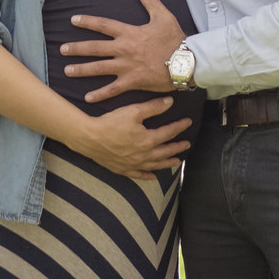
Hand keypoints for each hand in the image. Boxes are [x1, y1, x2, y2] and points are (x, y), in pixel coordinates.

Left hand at [62, 0, 185, 102]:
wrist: (185, 62)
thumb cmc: (175, 39)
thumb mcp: (163, 16)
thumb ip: (150, 1)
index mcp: (129, 33)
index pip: (103, 25)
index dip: (87, 21)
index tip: (73, 20)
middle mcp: (124, 49)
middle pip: (95, 48)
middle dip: (77, 48)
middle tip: (62, 49)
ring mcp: (126, 67)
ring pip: (99, 68)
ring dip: (82, 70)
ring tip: (67, 71)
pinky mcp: (132, 82)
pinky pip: (113, 89)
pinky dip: (100, 94)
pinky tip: (87, 97)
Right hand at [70, 97, 191, 179]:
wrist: (90, 138)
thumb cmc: (110, 123)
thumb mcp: (133, 110)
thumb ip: (153, 107)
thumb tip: (170, 101)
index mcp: (148, 140)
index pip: (169, 133)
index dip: (179, 127)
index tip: (188, 122)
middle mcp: (144, 155)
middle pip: (165, 151)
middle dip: (177, 147)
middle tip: (187, 144)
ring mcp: (134, 164)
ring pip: (156, 165)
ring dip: (168, 163)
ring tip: (177, 161)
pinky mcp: (123, 169)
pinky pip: (139, 175)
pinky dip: (148, 176)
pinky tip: (153, 177)